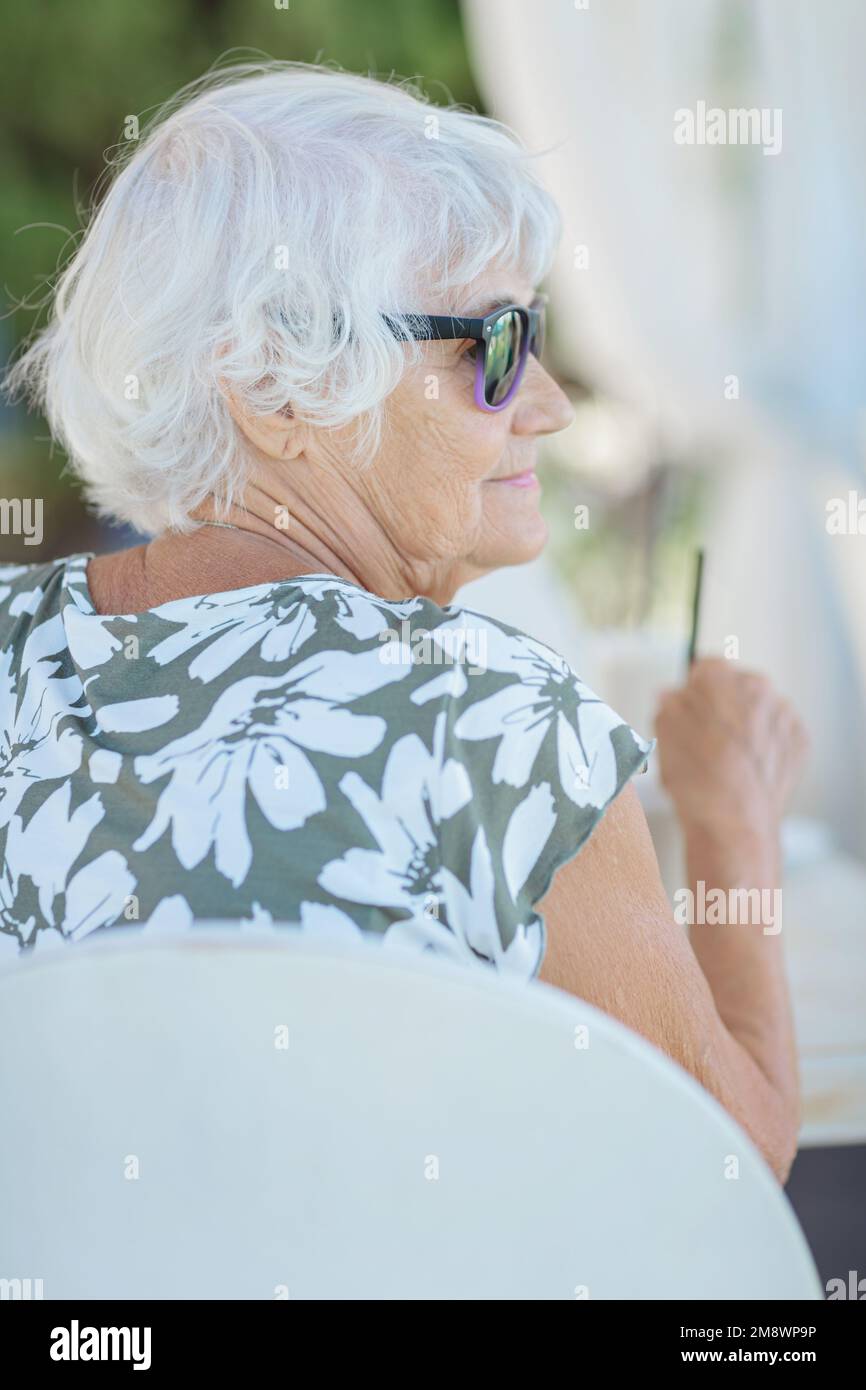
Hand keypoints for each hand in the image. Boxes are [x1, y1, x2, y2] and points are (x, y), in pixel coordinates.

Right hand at [654, 657, 808, 843]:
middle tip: (705, 740)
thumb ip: (668, 704)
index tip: (688, 710)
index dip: (692, 691)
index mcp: (720, 678)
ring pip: (758, 711)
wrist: (734, 823)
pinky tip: (747, 769)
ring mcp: (783, 715)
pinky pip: (777, 734)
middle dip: (721, 707)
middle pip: (735, 688)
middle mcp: (758, 688)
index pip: (705, 669)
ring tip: (727, 760)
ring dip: (744, 727)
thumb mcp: (663, 735)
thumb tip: (671, 697)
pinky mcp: (799, 741)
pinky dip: (765, 747)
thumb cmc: (697, 780)